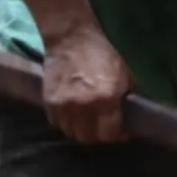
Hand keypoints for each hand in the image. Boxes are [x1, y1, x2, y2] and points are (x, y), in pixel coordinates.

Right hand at [41, 23, 132, 142]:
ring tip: (87, 122)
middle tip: (102, 127)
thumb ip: (126, 101)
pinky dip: (66, 123)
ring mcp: (64, 105)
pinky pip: (57, 124)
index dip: (115, 135)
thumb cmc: (103, 55)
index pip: (108, 134)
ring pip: (71, 133)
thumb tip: (128, 124)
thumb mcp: (124, 76)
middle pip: (88, 138)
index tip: (118, 131)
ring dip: (81, 131)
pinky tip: (73, 115)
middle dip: (98, 136)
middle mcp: (84, 105)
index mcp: (106, 98)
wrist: (72, 38)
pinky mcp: (48, 101)